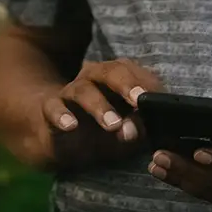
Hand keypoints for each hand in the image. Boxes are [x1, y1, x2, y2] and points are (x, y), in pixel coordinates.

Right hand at [42, 59, 163, 171]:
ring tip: (113, 125)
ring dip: (99, 106)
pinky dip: (61, 115)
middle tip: (139, 101)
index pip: (135, 72)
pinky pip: (53, 107)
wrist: (61, 140)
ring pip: (83, 90)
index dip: (147, 84)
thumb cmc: (101, 131)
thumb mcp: (126, 131)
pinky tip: (70, 125)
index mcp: (116, 78)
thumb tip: (144, 128)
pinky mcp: (50, 109)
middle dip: (126, 84)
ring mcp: (70, 93)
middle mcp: (93, 79)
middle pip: (110, 71)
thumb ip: (139, 127)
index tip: (160, 101)